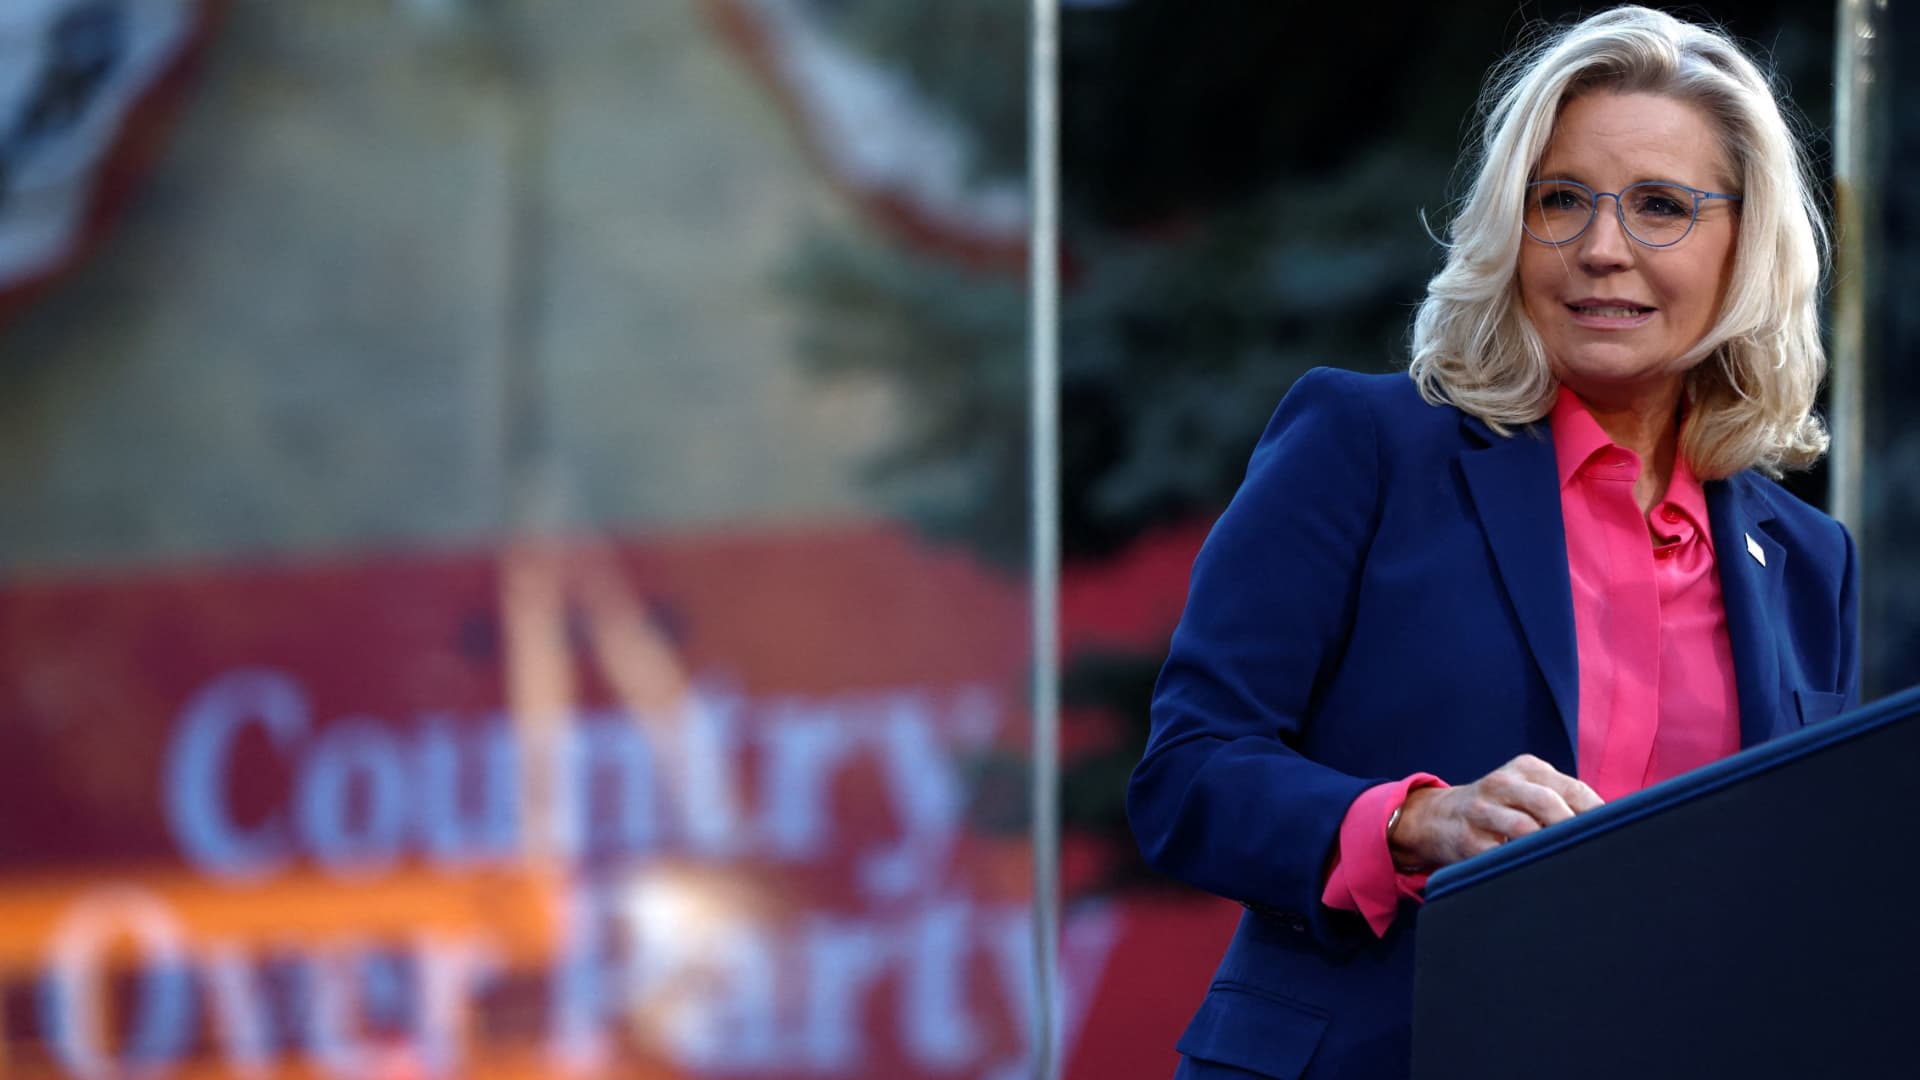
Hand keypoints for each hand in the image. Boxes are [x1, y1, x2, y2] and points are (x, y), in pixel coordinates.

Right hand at [1389, 754, 1602, 871]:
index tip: (1615, 834)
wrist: (1439, 817)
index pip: (1573, 788)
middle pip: (1549, 804)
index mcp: (1525, 768)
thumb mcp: (1526, 789)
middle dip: (1573, 829)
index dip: (1597, 814)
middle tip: (1595, 851)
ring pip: (1524, 829)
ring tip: (1569, 862)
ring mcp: (1482, 811)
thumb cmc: (1499, 806)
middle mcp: (1502, 783)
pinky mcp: (1469, 840)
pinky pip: (1502, 855)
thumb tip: (1613, 825)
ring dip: (1550, 848)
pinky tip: (1540, 871)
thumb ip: (1562, 799)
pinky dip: (1524, 864)